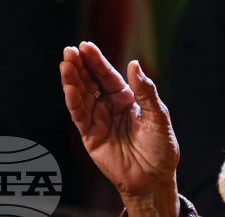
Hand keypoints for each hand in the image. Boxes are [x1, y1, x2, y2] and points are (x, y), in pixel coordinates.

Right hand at [60, 42, 179, 215]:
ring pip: (82, 97)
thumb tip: (134, 65)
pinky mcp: (91, 137)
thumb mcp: (158, 116)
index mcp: (126, 97)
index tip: (85, 46)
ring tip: (65, 64)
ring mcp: (98, 120)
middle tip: (69, 50)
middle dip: (79, 66)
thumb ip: (145, 91)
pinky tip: (69, 89)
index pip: (107, 75)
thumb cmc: (160, 146)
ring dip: (72, 81)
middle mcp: (109, 106)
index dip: (96, 61)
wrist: (154, 177)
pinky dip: (74, 103)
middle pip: (91, 82)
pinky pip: (81, 117)